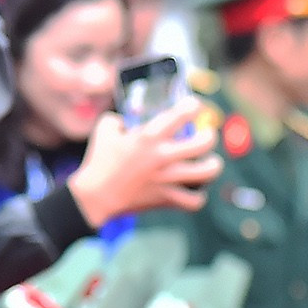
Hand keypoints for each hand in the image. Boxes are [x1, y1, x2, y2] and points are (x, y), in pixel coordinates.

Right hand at [66, 102, 223, 228]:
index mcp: (148, 136)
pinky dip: (197, 196)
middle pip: (205, 142)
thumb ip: (119, 118)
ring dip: (212, 166)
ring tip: (208, 164)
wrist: (95, 196)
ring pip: (207, 172)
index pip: (183, 113)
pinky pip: (194, 201)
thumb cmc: (98, 160)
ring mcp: (167, 179)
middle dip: (210, 136)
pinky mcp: (166, 198)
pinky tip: (193, 190)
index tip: (194, 107)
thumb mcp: (105, 129)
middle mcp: (162, 155)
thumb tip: (130, 119)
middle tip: (205, 136)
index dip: (194, 106)